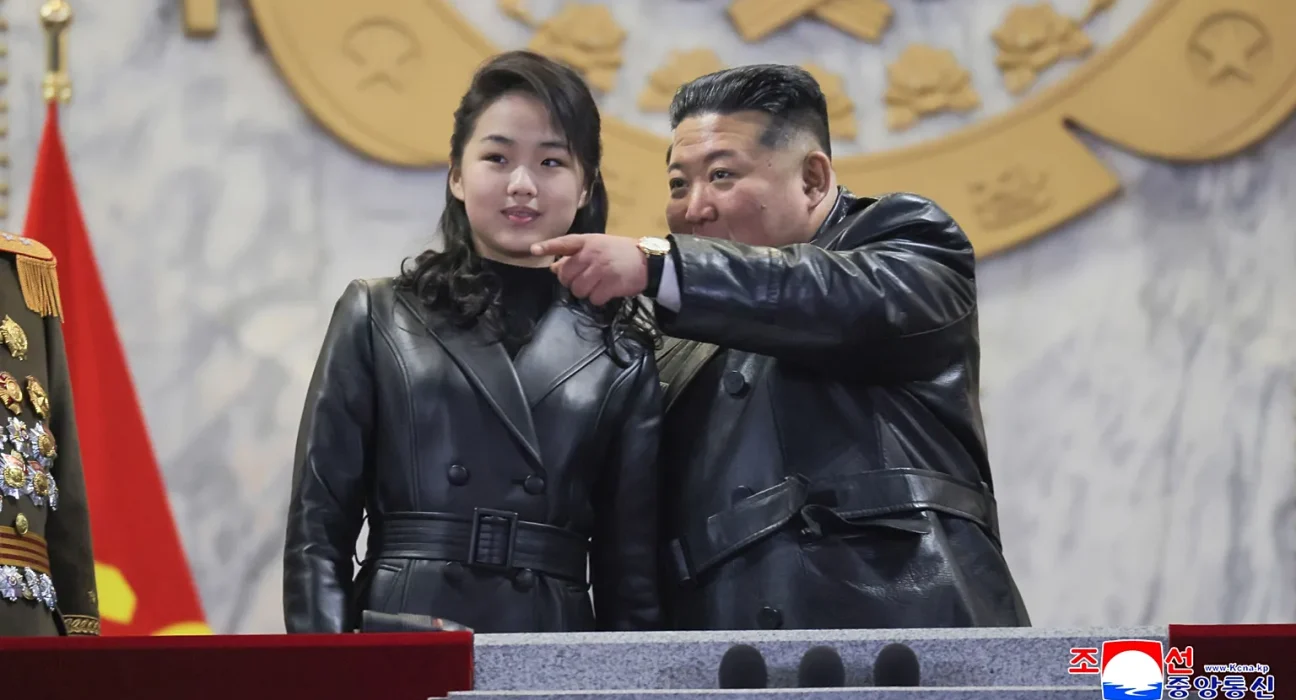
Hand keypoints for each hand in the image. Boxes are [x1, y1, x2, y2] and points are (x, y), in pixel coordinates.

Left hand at [531, 234, 646, 305]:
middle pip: (566, 275)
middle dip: (572, 282)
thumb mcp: (598, 247)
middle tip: (586, 279)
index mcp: (588, 242)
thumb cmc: (620, 253)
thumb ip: (576, 256)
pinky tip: (607, 291)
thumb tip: (554, 268)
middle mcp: (592, 253)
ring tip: (598, 285)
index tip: (534, 249)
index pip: (564, 243)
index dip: (548, 247)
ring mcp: (601, 268)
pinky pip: (593, 299)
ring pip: (578, 290)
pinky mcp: (610, 284)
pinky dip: (599, 299)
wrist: (649, 261)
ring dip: (585, 292)